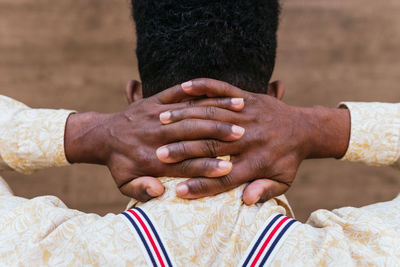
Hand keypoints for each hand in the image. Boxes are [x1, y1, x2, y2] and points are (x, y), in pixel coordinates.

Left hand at [64, 81, 245, 200]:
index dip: (206, 167)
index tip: (228, 168)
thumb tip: (159, 193)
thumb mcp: (123, 183)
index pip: (184, 165)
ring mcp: (156, 114)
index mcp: (151, 159)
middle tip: (241, 136)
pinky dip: (202, 92)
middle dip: (217, 135)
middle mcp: (156, 135)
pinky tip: (214, 93)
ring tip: (238, 114)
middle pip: (192, 134)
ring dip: (215, 113)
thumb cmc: (119, 163)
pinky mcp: (156, 100)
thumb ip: (140, 191)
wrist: (101, 134)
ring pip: (190, 112)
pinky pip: (179, 93)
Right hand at [157, 78, 350, 203]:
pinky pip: (223, 90)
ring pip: (212, 117)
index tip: (178, 192)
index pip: (223, 179)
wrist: (305, 129)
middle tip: (159, 155)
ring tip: (161, 122)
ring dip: (185, 119)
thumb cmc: (288, 159)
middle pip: (211, 147)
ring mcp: (247, 115)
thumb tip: (246, 201)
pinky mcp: (247, 98)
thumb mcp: (283, 181)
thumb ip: (264, 190)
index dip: (201, 187)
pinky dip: (204, 87)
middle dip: (183, 151)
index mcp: (255, 163)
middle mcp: (248, 139)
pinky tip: (185, 87)